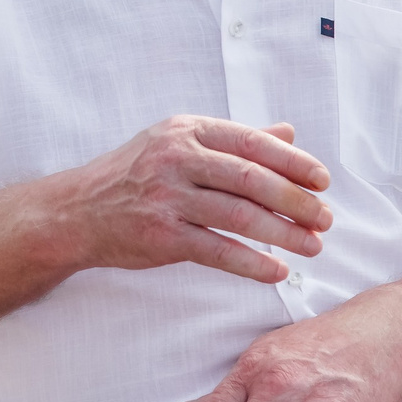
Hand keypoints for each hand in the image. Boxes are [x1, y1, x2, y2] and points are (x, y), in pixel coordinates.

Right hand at [62, 116, 331, 285]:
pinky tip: (276, 271)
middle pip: (250, 178)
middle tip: (326, 218)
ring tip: (313, 246)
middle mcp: (176, 159)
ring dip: (283, 234)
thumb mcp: (177, 143)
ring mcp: (167, 197)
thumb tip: (288, 133)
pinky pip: (217, 250)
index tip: (323, 180)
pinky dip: (251, 263)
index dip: (293, 162)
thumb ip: (233, 140)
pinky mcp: (161, 236)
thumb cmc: (133, 174)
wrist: (76, 210)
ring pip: (238, 216)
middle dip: (296, 200)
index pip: (251, 142)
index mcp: (186, 131)